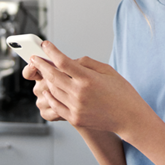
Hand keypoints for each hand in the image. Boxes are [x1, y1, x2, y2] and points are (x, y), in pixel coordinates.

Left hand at [30, 40, 149, 135]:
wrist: (129, 118)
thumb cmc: (121, 92)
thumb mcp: (108, 70)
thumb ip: (87, 63)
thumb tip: (69, 61)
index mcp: (88, 79)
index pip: (63, 61)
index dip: (51, 51)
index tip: (45, 45)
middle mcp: (79, 93)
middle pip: (52, 76)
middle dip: (41, 65)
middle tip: (34, 58)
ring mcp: (76, 107)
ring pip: (52, 90)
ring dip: (46, 80)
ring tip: (44, 73)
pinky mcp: (75, 118)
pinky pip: (56, 105)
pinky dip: (49, 96)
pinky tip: (48, 90)